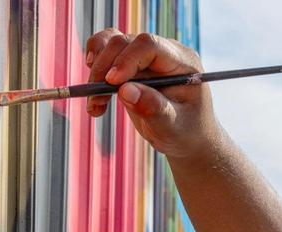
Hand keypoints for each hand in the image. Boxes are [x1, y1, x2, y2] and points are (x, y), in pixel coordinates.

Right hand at [84, 29, 221, 158]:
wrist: (187, 138)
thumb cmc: (186, 132)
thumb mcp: (173, 126)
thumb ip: (153, 108)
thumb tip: (125, 90)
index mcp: (183, 62)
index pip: (150, 45)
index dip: (127, 59)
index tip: (112, 83)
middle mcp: (164, 52)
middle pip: (125, 42)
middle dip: (105, 68)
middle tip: (96, 99)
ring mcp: (146, 56)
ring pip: (111, 43)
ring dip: (96, 70)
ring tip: (95, 103)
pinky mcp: (130, 63)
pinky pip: (105, 52)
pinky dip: (95, 71)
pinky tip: (95, 98)